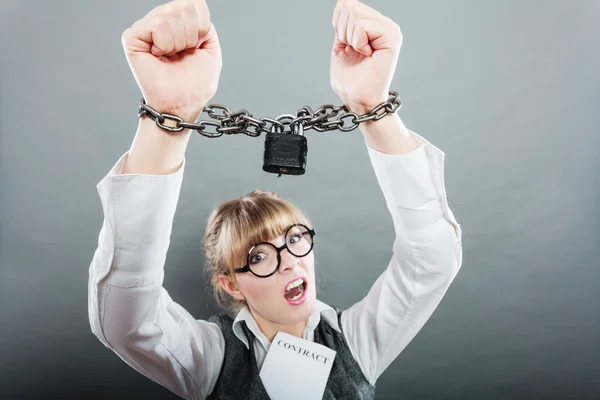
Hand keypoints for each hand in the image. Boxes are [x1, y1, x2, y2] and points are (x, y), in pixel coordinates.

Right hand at [121, 0, 221, 121]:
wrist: (182, 104)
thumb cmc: (195, 83)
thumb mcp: (210, 49)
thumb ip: (205, 24)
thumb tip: (191, 6)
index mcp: (177, 23)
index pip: (194, 3)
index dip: (202, 26)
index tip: (195, 47)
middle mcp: (159, 21)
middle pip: (184, 6)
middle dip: (191, 35)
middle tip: (182, 54)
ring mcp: (144, 28)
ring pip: (170, 14)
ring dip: (179, 42)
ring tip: (171, 57)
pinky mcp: (132, 37)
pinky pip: (157, 25)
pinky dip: (165, 44)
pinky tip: (159, 56)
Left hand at [330, 0, 402, 114]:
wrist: (359, 100)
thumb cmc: (350, 80)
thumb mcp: (341, 43)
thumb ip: (343, 22)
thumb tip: (343, 1)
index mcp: (374, 25)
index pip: (347, 4)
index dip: (338, 24)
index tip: (348, 45)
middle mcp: (384, 24)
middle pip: (350, 6)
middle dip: (343, 31)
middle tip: (354, 51)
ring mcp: (390, 29)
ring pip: (355, 14)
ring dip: (350, 39)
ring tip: (361, 54)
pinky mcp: (392, 37)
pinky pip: (362, 26)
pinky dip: (357, 43)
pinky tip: (367, 55)